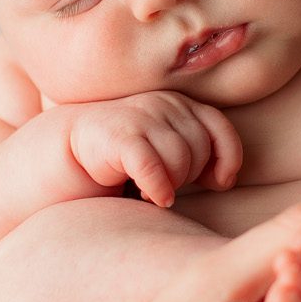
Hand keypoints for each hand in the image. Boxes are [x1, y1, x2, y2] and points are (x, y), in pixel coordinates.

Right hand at [63, 91, 242, 206]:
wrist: (72, 149)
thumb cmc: (128, 156)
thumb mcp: (169, 150)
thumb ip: (199, 157)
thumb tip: (225, 179)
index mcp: (181, 103)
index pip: (220, 128)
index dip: (228, 158)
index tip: (219, 182)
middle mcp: (164, 104)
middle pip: (201, 149)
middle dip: (189, 176)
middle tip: (166, 184)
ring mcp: (142, 116)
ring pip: (180, 159)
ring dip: (171, 184)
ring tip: (151, 190)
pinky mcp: (121, 136)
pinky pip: (153, 168)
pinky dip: (158, 189)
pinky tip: (149, 197)